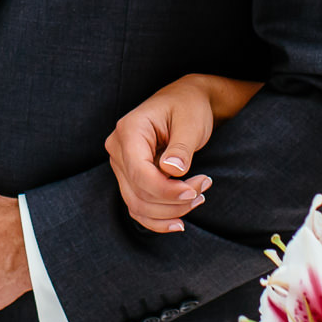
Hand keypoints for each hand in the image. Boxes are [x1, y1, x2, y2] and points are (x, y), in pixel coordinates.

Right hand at [105, 80, 219, 230]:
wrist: (186, 101)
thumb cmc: (189, 106)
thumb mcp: (190, 122)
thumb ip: (181, 147)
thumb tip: (171, 171)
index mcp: (129, 130)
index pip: (139, 173)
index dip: (166, 190)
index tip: (194, 191)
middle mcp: (118, 148)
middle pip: (138, 192)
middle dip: (173, 201)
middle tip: (204, 188)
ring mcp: (120, 164)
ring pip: (137, 205)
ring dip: (169, 211)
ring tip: (198, 197)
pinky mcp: (130, 177)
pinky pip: (137, 206)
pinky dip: (157, 219)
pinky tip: (178, 220)